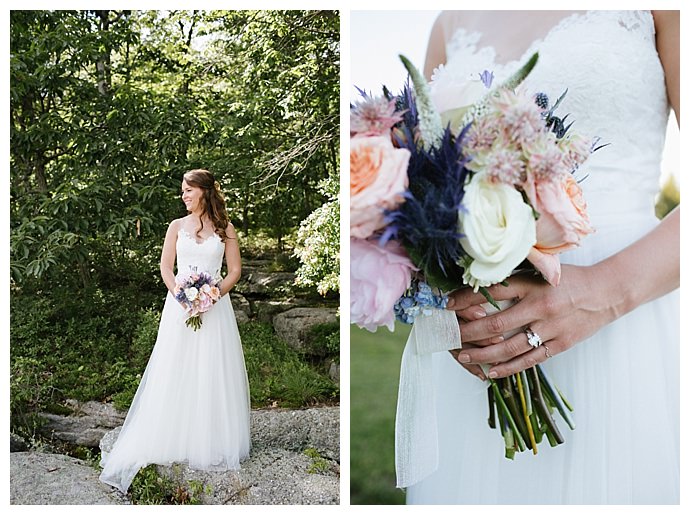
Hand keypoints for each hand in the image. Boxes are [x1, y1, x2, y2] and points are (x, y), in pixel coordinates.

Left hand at [446, 264, 619, 378]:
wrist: (607, 291)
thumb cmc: (570, 280)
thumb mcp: (542, 272)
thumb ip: (515, 278)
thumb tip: (481, 284)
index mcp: (532, 285)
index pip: (492, 291)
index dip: (466, 298)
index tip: (448, 304)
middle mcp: (540, 306)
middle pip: (496, 324)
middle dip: (468, 332)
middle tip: (450, 337)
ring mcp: (551, 328)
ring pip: (510, 347)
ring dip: (483, 354)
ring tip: (464, 357)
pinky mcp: (560, 344)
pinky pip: (530, 359)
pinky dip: (509, 367)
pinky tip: (491, 371)